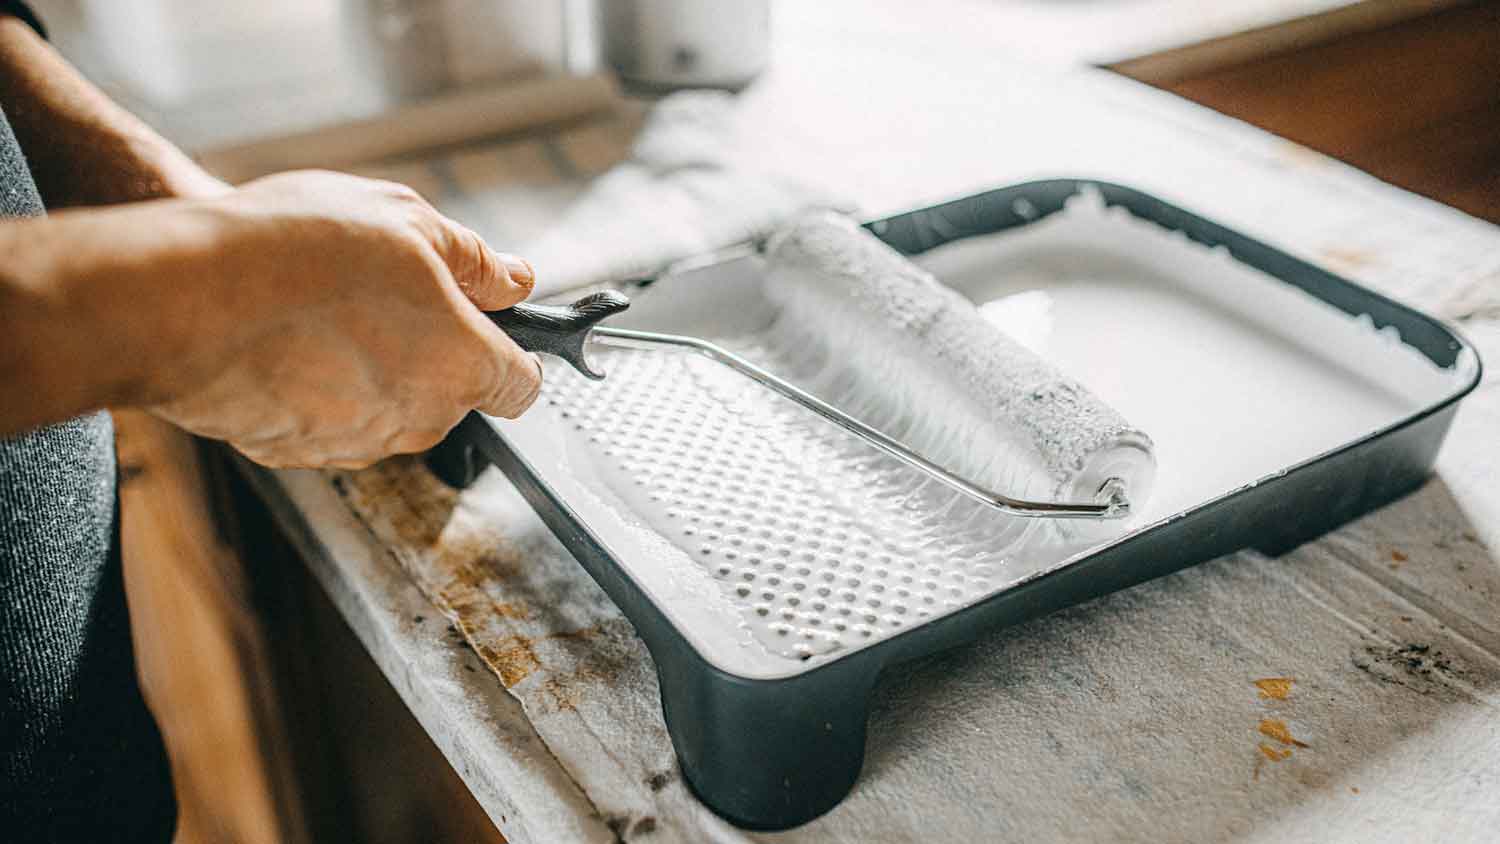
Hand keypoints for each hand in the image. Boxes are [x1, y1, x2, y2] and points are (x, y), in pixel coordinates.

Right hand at [147, 171, 542, 468]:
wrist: (183, 299)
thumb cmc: (299, 253)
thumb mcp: (409, 221)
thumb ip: (476, 261)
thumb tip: (515, 281)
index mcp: (463, 365)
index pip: (522, 385)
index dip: (510, 349)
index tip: (486, 323)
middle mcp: (420, 419)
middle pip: (452, 394)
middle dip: (432, 348)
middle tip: (383, 291)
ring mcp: (357, 443)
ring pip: (389, 408)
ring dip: (371, 366)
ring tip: (322, 307)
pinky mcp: (296, 453)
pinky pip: (327, 420)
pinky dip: (316, 388)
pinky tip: (283, 338)